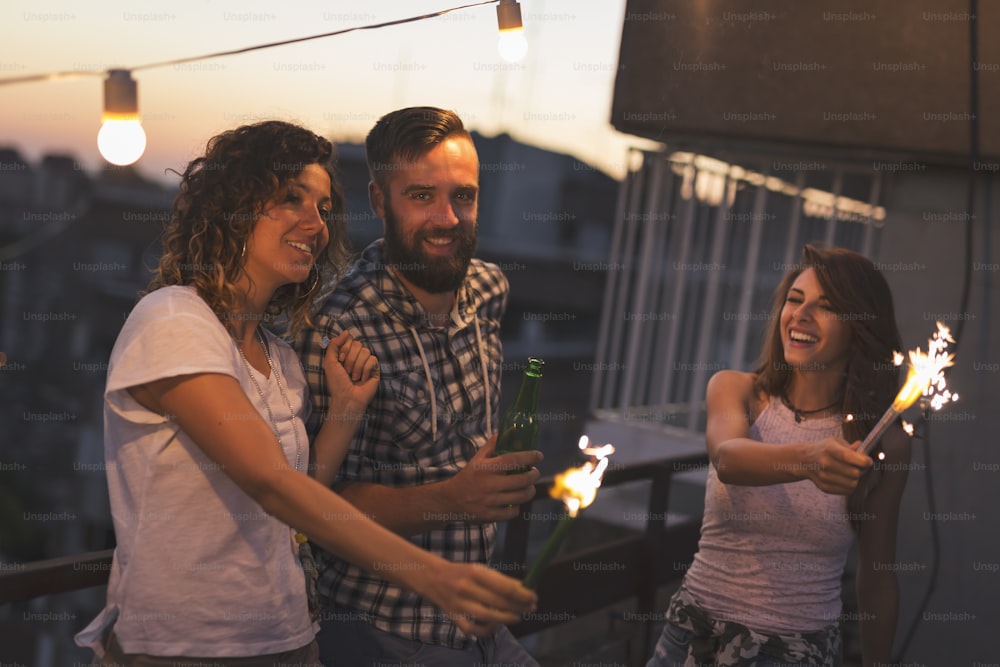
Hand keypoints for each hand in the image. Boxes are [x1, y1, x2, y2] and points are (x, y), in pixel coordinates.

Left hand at [323, 330, 378, 416]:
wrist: (347, 397)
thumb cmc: (337, 383)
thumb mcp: (329, 362)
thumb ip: (334, 344)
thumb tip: (346, 331)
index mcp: (346, 353)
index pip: (349, 339)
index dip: (345, 348)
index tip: (340, 360)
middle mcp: (356, 356)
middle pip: (358, 344)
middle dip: (350, 359)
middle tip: (346, 372)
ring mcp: (366, 362)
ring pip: (366, 351)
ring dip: (357, 366)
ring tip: (354, 377)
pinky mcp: (375, 369)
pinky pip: (373, 360)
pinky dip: (366, 370)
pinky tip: (363, 379)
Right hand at [422, 561, 536, 637]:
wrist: (432, 577)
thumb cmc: (462, 572)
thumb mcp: (479, 569)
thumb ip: (499, 579)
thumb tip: (524, 589)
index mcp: (475, 571)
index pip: (505, 586)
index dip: (523, 594)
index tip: (534, 596)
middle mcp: (466, 587)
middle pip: (500, 602)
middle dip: (520, 607)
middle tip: (531, 608)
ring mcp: (459, 604)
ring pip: (488, 617)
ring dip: (507, 618)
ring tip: (517, 616)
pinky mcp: (453, 617)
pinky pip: (473, 629)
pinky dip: (487, 630)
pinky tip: (496, 625)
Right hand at [444, 434, 542, 522]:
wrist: (450, 500)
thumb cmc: (469, 476)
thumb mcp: (477, 459)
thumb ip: (493, 445)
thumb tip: (508, 431)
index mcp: (486, 468)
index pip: (514, 460)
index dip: (530, 457)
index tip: (539, 455)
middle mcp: (488, 484)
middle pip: (522, 480)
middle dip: (534, 475)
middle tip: (535, 472)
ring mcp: (489, 501)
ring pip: (521, 497)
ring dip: (530, 490)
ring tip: (529, 487)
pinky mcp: (490, 516)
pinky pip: (512, 512)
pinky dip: (518, 506)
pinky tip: (516, 501)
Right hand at [802, 437, 872, 494]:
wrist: (804, 461)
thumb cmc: (824, 449)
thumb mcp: (835, 442)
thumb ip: (851, 447)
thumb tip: (864, 449)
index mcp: (829, 449)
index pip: (849, 457)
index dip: (864, 460)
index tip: (868, 461)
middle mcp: (825, 463)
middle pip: (854, 473)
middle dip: (862, 470)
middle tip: (861, 466)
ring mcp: (824, 477)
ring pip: (853, 484)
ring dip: (857, 479)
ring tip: (853, 472)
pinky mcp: (824, 487)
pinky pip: (847, 491)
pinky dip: (850, 486)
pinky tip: (846, 478)